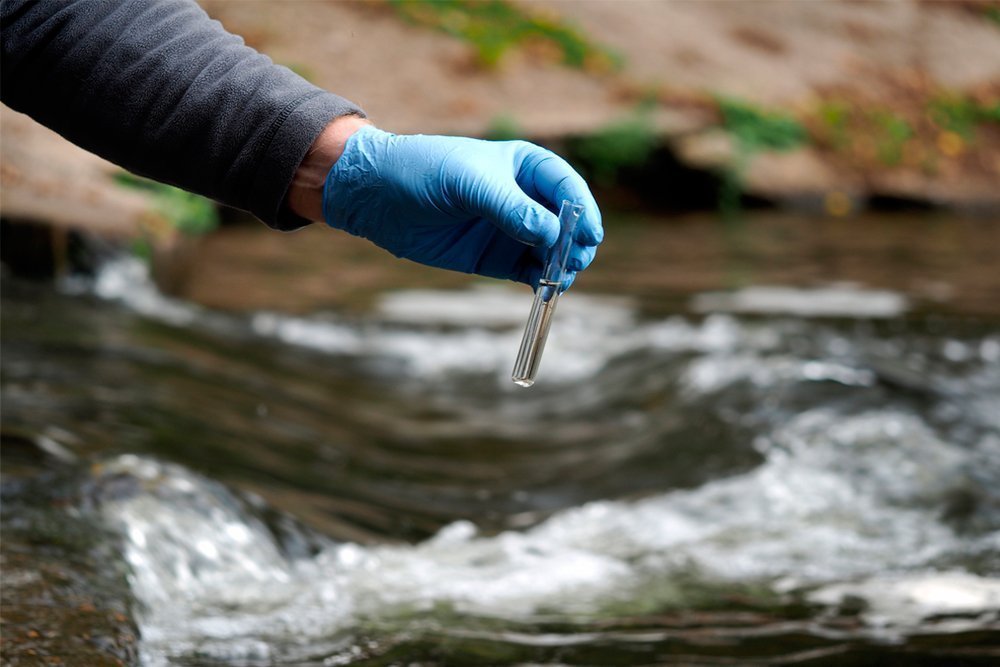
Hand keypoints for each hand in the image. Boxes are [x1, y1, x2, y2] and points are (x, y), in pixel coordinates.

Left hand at [320, 126, 602, 288]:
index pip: (566, 186)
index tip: (588, 234)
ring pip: (553, 251)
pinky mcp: (496, 258)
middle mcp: (524, 198)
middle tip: (574, 261)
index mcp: (524, 166)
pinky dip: (541, 281)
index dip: (582, 210)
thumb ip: (510, 207)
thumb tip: (553, 234)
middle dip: (576, 242)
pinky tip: (543, 288)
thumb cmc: (422, 171)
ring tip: (558, 278)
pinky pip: (530, 271)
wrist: (377, 196)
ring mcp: (512, 230)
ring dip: (562, 265)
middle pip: (567, 223)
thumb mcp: (468, 182)